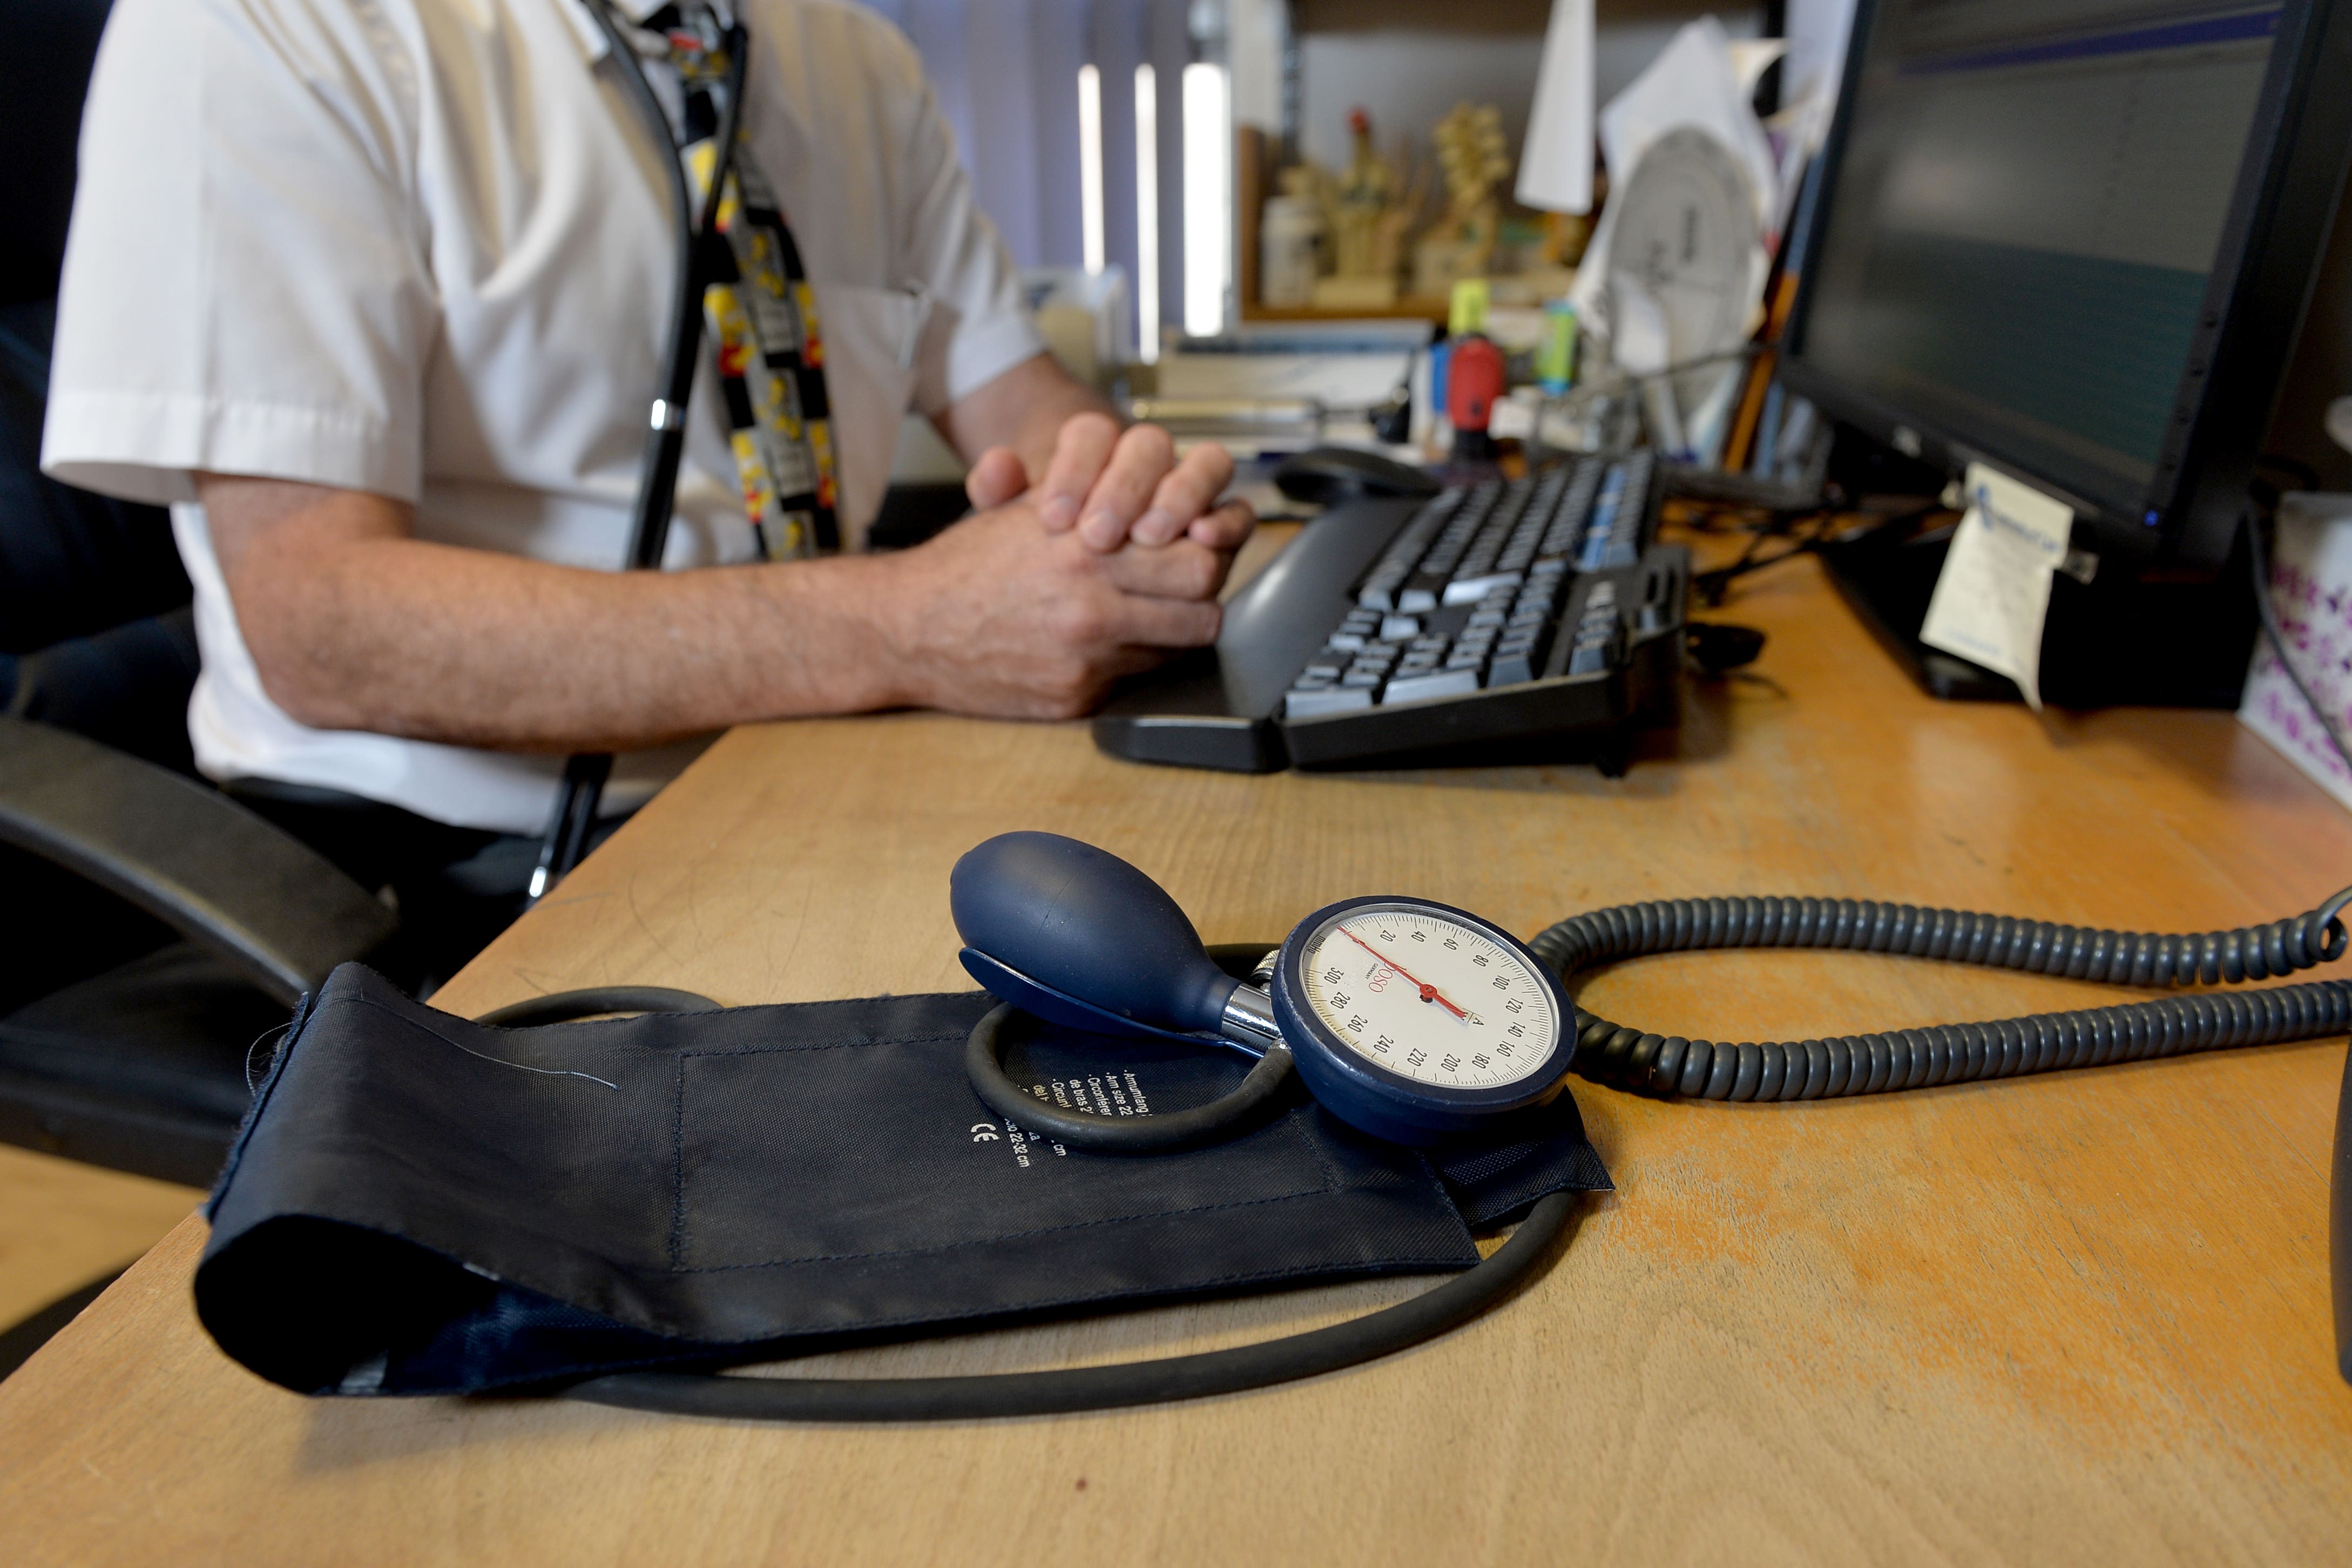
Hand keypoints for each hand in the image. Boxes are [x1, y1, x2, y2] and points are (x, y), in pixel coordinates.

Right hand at [869, 493, 1236, 719]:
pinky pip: (1138, 678)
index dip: (1203, 548)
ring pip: (1181, 645)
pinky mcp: (1078, 697)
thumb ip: (1097, 499)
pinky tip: (1106, 644)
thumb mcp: (1029, 511)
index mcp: (1085, 548)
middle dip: (1202, 590)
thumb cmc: (968, 566)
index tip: (1194, 544)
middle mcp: (1091, 605)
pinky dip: (1132, 661)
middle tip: (1186, 583)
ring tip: (1152, 613)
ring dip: (1175, 629)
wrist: (909, 630)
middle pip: (1204, 601)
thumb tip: (1164, 499)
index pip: (1197, 553)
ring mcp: (1086, 658)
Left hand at [964, 412, 1254, 552]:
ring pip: (1207, 464)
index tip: (1055, 518)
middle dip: (1125, 488)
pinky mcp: (1223, 524)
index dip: (1075, 470)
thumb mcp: (1012, 514)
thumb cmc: (1052, 535)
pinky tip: (1205, 539)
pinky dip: (1228, 520)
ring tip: (1150, 536)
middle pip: (1150, 445)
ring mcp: (1191, 488)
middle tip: (1099, 535)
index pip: (1090, 433)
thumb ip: (999, 490)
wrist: (1090, 561)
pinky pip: (1239, 510)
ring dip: (1180, 496)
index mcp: (1097, 446)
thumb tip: (996, 468)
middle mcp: (1149, 460)